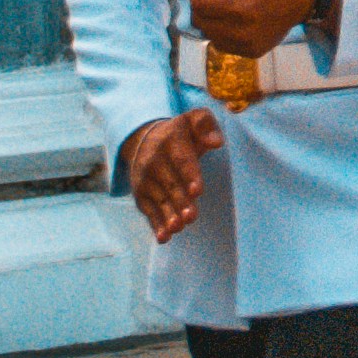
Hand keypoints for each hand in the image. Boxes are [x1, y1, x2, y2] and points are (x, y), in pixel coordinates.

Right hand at [122, 110, 222, 237]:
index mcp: (171, 140)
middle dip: (180, 201)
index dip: (189, 175)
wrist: (145, 140)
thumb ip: (206, 125)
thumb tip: (217, 142)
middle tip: (192, 216)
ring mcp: (145, 179)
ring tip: (178, 228)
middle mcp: (154, 160)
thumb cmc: (181, 134)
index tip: (197, 191)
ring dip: (169, 215)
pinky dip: (156, 225)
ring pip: (160, 200)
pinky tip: (164, 237)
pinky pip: (149, 212)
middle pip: (171, 184)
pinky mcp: (141, 195)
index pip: (182, 159)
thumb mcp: (194, 120)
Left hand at [188, 0, 325, 49]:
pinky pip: (223, 45)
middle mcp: (241, 31)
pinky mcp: (253, 52)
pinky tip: (232, 18)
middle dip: (199, 5)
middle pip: (200, 22)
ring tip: (222, 4)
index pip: (198, 4)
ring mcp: (247, 45)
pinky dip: (221, 31)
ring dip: (210, 19)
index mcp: (239, 6)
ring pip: (209, 35)